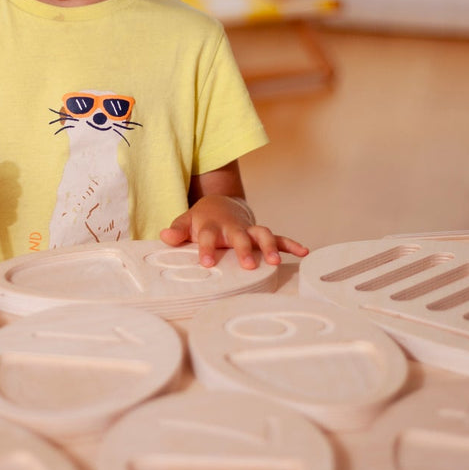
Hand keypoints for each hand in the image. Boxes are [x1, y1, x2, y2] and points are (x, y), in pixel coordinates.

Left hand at [160, 195, 309, 268]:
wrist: (220, 204)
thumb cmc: (201, 219)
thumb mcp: (185, 221)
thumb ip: (177, 230)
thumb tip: (165, 236)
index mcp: (211, 225)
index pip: (207, 236)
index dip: (206, 248)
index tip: (205, 263)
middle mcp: (232, 227)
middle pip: (239, 236)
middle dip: (244, 249)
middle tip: (248, 264)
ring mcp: (248, 229)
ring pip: (262, 234)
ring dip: (269, 247)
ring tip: (275, 262)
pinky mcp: (260, 234)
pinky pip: (278, 238)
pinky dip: (290, 244)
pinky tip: (303, 252)